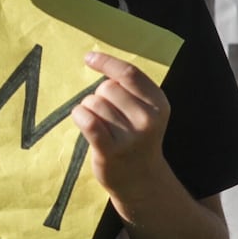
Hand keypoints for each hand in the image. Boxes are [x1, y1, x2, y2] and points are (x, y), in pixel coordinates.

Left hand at [71, 51, 170, 213]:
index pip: (129, 73)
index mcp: (158, 104)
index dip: (107, 62)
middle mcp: (147, 119)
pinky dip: (79, 115)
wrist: (141, 180)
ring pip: (93, 102)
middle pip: (107, 87)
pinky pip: (87, 120)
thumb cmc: (136, 138)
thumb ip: (129, 88)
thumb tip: (94, 59)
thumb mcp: (145, 111)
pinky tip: (81, 120)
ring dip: (88, 108)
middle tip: (106, 114)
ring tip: (99, 124)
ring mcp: (129, 137)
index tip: (89, 58)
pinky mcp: (110, 151)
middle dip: (99, 95)